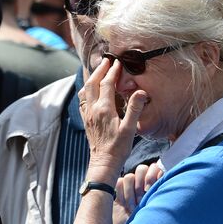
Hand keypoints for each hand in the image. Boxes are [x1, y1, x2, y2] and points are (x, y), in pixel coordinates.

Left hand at [79, 58, 146, 177]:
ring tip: (98, 71)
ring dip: (91, 78)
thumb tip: (140, 91)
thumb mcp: (130, 129)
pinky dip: (86, 90)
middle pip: (93, 83)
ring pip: (85, 90)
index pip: (107, 84)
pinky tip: (90, 90)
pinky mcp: (85, 120)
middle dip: (99, 70)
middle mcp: (93, 109)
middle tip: (106, 60)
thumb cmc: (118, 148)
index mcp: (104, 109)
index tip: (118, 63)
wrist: (103, 163)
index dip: (112, 72)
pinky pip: (82, 100)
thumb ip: (134, 109)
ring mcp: (87, 115)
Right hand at [113, 161, 163, 223]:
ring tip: (132, 207)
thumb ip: (159, 189)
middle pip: (141, 169)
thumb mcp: (157, 206)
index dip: (152, 175)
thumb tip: (161, 174)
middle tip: (140, 200)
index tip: (149, 190)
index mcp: (157, 184)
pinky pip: (118, 183)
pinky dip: (121, 194)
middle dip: (141, 185)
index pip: (154, 167)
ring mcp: (130, 188)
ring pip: (130, 177)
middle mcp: (144, 184)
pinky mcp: (118, 193)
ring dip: (131, 193)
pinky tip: (124, 205)